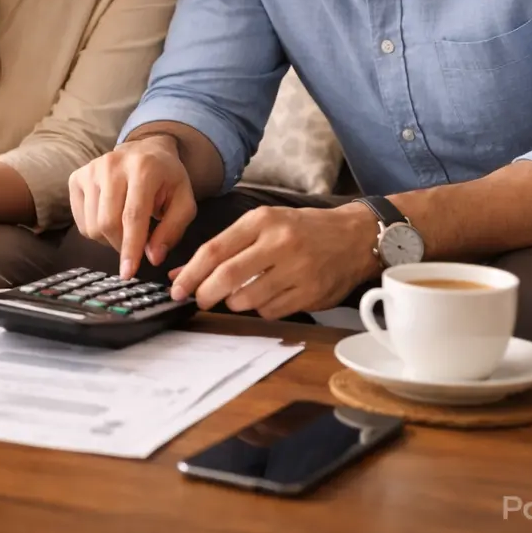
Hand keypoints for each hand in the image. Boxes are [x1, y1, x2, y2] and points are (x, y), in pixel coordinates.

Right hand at [68, 135, 196, 278]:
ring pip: (92, 226)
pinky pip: (81, 222)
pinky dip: (96, 231)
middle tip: (135, 247)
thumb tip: (153, 258)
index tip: (128, 273)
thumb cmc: (167, 180)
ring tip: (125, 228)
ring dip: (109, 239)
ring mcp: (90, 170)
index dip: (130, 247)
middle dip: (121, 245)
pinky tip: (111, 218)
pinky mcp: (76, 178)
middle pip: (108, 223)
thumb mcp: (184, 202)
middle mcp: (112, 165)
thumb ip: (172, 230)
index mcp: (143, 169)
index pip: (133, 216)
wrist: (146, 150)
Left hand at [167, 202, 379, 319]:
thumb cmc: (302, 229)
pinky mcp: (310, 293)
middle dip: (205, 294)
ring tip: (238, 294)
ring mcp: (297, 269)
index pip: (214, 251)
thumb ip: (224, 247)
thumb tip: (182, 272)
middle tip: (198, 300)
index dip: (190, 274)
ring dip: (234, 302)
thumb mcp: (263, 225)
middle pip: (226, 277)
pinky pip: (271, 311)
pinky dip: (261, 309)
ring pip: (247, 299)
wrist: (354, 236)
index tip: (177, 288)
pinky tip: (267, 296)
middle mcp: (279, 242)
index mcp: (262, 220)